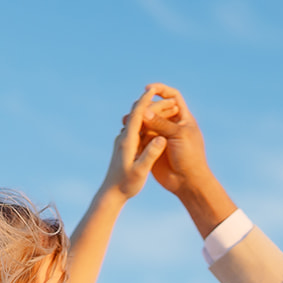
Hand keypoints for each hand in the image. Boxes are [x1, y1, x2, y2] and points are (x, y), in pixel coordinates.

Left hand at [98, 87, 171, 201]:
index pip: (137, 115)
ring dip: (152, 114)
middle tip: (171, 101)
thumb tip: (161, 139)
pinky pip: (138, 130)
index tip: (154, 89)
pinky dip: (149, 124)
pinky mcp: (126, 147)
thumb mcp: (140, 171)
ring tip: (169, 110)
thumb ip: (150, 155)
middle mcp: (124, 138)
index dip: (145, 101)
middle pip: (138, 114)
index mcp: (127, 140)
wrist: (111, 194)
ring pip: (138, 122)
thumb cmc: (126, 185)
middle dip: (153, 105)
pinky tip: (158, 124)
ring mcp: (124, 142)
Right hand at [130, 83, 214, 198]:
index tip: (148, 89)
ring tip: (126, 120)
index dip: (161, 90)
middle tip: (135, 109)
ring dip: (137, 119)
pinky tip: (126, 132)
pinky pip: (142, 136)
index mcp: (183, 118)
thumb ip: (161, 123)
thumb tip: (143, 111)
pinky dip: (134, 132)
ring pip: (147, 122)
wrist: (186, 181)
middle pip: (156, 108)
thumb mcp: (178, 136)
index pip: (173, 97)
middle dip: (145, 106)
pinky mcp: (152, 147)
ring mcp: (161, 135)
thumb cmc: (189, 156)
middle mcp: (171, 125)